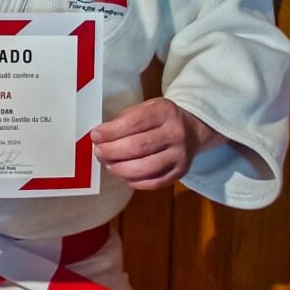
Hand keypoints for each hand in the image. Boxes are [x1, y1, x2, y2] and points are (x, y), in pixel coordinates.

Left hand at [90, 98, 225, 190]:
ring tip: (109, 165)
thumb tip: (101, 136)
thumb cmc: (161, 118)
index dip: (112, 131)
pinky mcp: (181, 172)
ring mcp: (180, 155)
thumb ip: (125, 119)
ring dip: (121, 169)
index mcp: (164, 112)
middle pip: (139, 147)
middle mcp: (175, 133)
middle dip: (112, 152)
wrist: (193, 130)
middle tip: (98, 152)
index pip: (135, 122)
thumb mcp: (147, 108)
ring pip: (146, 168)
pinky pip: (154, 182)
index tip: (95, 135)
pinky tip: (125, 175)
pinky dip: (135, 181)